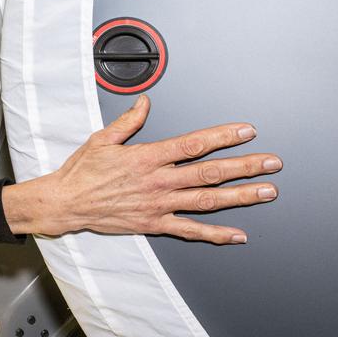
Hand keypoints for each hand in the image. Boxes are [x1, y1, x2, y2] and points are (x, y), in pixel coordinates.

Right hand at [2, 96, 280, 243]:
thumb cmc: (82, 172)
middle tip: (271, 163)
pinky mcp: (154, 224)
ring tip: (266, 192)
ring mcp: (159, 204)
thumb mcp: (102, 138)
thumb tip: (145, 103)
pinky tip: (237, 234)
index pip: (194, 144)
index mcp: (148, 156)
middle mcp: (159, 181)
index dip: (223, 137)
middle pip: (210, 172)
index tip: (246, 132)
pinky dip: (215, 234)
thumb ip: (129, 121)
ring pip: (208, 200)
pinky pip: (190, 230)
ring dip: (240, 196)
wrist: (66, 203)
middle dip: (245, 167)